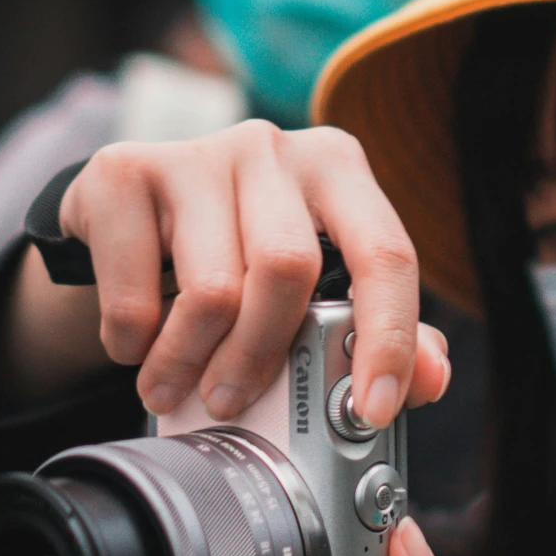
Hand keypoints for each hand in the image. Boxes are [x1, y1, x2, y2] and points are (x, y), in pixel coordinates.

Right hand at [6, 121, 452, 422]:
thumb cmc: (236, 249)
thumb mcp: (311, 277)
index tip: (374, 408)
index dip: (389, 339)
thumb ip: (378, 328)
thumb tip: (430, 382)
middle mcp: (273, 148)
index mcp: (338, 169)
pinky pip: (136, 292)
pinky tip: (136, 343)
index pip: (386, 253)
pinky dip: (134, 341)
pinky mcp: (124, 170)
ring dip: (190, 362)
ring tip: (174, 388)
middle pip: (289, 269)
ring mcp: (198, 152)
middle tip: (233, 404)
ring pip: (214, 289)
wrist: (127, 209)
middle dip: (262, 358)